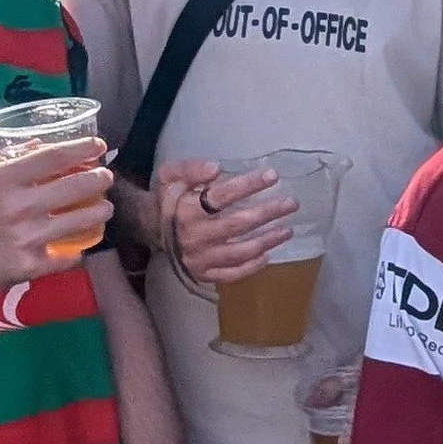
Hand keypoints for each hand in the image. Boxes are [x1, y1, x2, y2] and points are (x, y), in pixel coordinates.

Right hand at [0, 140, 112, 300]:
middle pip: (75, 187)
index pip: (53, 156)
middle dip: (99, 180)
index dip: (82, 148)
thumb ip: (9, 160)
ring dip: (99, 213)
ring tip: (105, 209)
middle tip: (106, 178)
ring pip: (78, 221)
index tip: (100, 147)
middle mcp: (17, 206)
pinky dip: (78, 251)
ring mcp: (24, 238)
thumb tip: (41, 144)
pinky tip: (82, 246)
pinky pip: (65, 257)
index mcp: (3, 180)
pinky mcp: (27, 267)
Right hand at [158, 158, 296, 288]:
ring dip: (267, 241)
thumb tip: (216, 168)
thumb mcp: (170, 176)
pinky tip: (267, 255)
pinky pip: (230, 275)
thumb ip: (190, 168)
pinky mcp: (202, 274)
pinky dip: (251, 267)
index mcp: (186, 210)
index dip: (248, 185)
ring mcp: (199, 259)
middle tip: (291, 203)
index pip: (222, 196)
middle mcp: (194, 237)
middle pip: (237, 224)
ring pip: (239, 252)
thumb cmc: (169, 198)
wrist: (151, 229)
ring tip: (288, 230)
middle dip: (267, 213)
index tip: (273, 175)